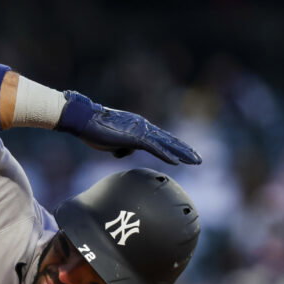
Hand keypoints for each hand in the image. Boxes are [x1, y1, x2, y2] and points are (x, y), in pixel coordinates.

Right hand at [56, 91, 200, 165]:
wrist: (85, 120)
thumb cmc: (94, 130)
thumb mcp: (111, 141)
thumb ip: (121, 145)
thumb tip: (124, 152)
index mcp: (138, 127)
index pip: (161, 139)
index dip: (174, 147)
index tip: (185, 155)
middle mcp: (143, 126)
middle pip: (169, 140)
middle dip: (185, 150)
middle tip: (199, 159)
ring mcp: (140, 131)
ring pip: (167, 144)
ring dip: (183, 153)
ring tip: (196, 161)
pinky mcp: (135, 137)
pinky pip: (155, 148)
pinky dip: (166, 155)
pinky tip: (177, 163)